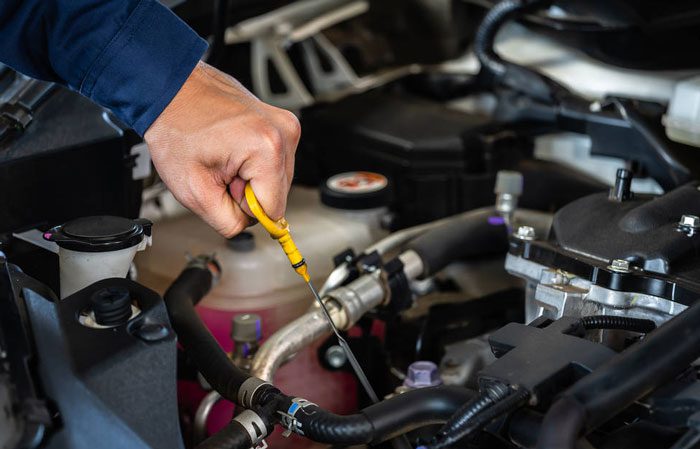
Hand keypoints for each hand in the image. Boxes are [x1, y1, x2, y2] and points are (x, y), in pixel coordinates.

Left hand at [144, 61, 299, 236]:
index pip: (273, 210)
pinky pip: (275, 160)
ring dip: (250, 177)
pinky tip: (232, 149)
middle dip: (247, 192)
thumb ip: (228, 222)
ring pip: (277, 179)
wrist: (170, 92)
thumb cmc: (176, 129)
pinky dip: (253, 162)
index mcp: (267, 149)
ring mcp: (285, 124)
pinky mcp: (281, 122)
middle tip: (220, 172)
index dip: (244, 209)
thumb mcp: (194, 192)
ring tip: (224, 157)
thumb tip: (248, 226)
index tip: (224, 191)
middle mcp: (284, 133)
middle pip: (278, 194)